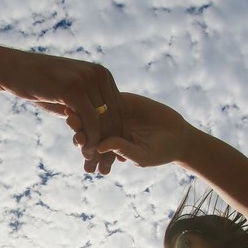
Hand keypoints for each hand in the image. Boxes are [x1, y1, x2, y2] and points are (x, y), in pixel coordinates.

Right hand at [0, 47, 125, 174]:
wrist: (15, 70)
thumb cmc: (40, 86)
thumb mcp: (68, 95)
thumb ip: (85, 108)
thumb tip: (100, 130)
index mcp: (102, 75)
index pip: (118, 109)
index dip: (117, 136)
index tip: (112, 158)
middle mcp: (100, 75)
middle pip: (113, 116)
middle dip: (110, 146)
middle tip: (104, 169)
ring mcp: (88, 80)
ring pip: (103, 121)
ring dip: (100, 146)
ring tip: (93, 165)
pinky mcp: (74, 89)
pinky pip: (91, 120)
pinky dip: (90, 140)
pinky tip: (84, 152)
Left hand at [64, 92, 193, 169]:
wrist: (177, 136)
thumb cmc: (159, 153)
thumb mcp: (141, 155)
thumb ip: (122, 149)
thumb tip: (100, 146)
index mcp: (106, 146)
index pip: (89, 144)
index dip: (81, 141)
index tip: (77, 139)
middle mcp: (105, 130)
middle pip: (86, 125)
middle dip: (77, 123)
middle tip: (70, 119)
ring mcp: (112, 115)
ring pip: (94, 110)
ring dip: (85, 108)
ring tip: (78, 104)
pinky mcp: (122, 101)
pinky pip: (108, 97)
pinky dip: (100, 95)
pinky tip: (93, 92)